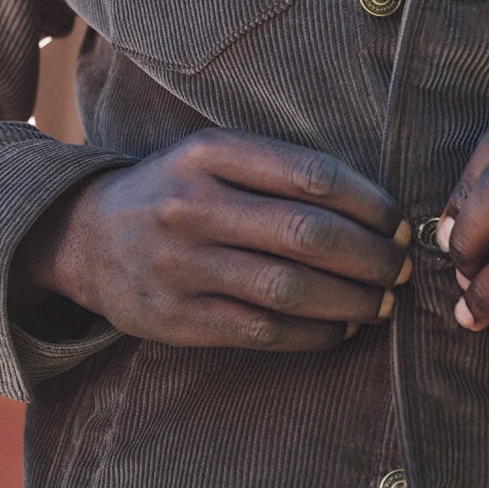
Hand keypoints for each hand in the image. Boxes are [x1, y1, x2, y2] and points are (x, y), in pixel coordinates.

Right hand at [11, 129, 411, 350]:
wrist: (85, 238)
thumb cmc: (179, 191)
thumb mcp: (215, 156)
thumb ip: (283, 170)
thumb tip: (380, 211)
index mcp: (211, 153)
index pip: (313, 176)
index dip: (371, 204)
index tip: (400, 223)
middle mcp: (192, 206)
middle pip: (308, 234)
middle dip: (372, 256)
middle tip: (403, 268)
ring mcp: (180, 265)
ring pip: (290, 288)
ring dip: (352, 300)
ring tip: (383, 303)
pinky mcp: (174, 318)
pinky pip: (263, 330)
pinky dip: (315, 334)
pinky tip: (341, 328)